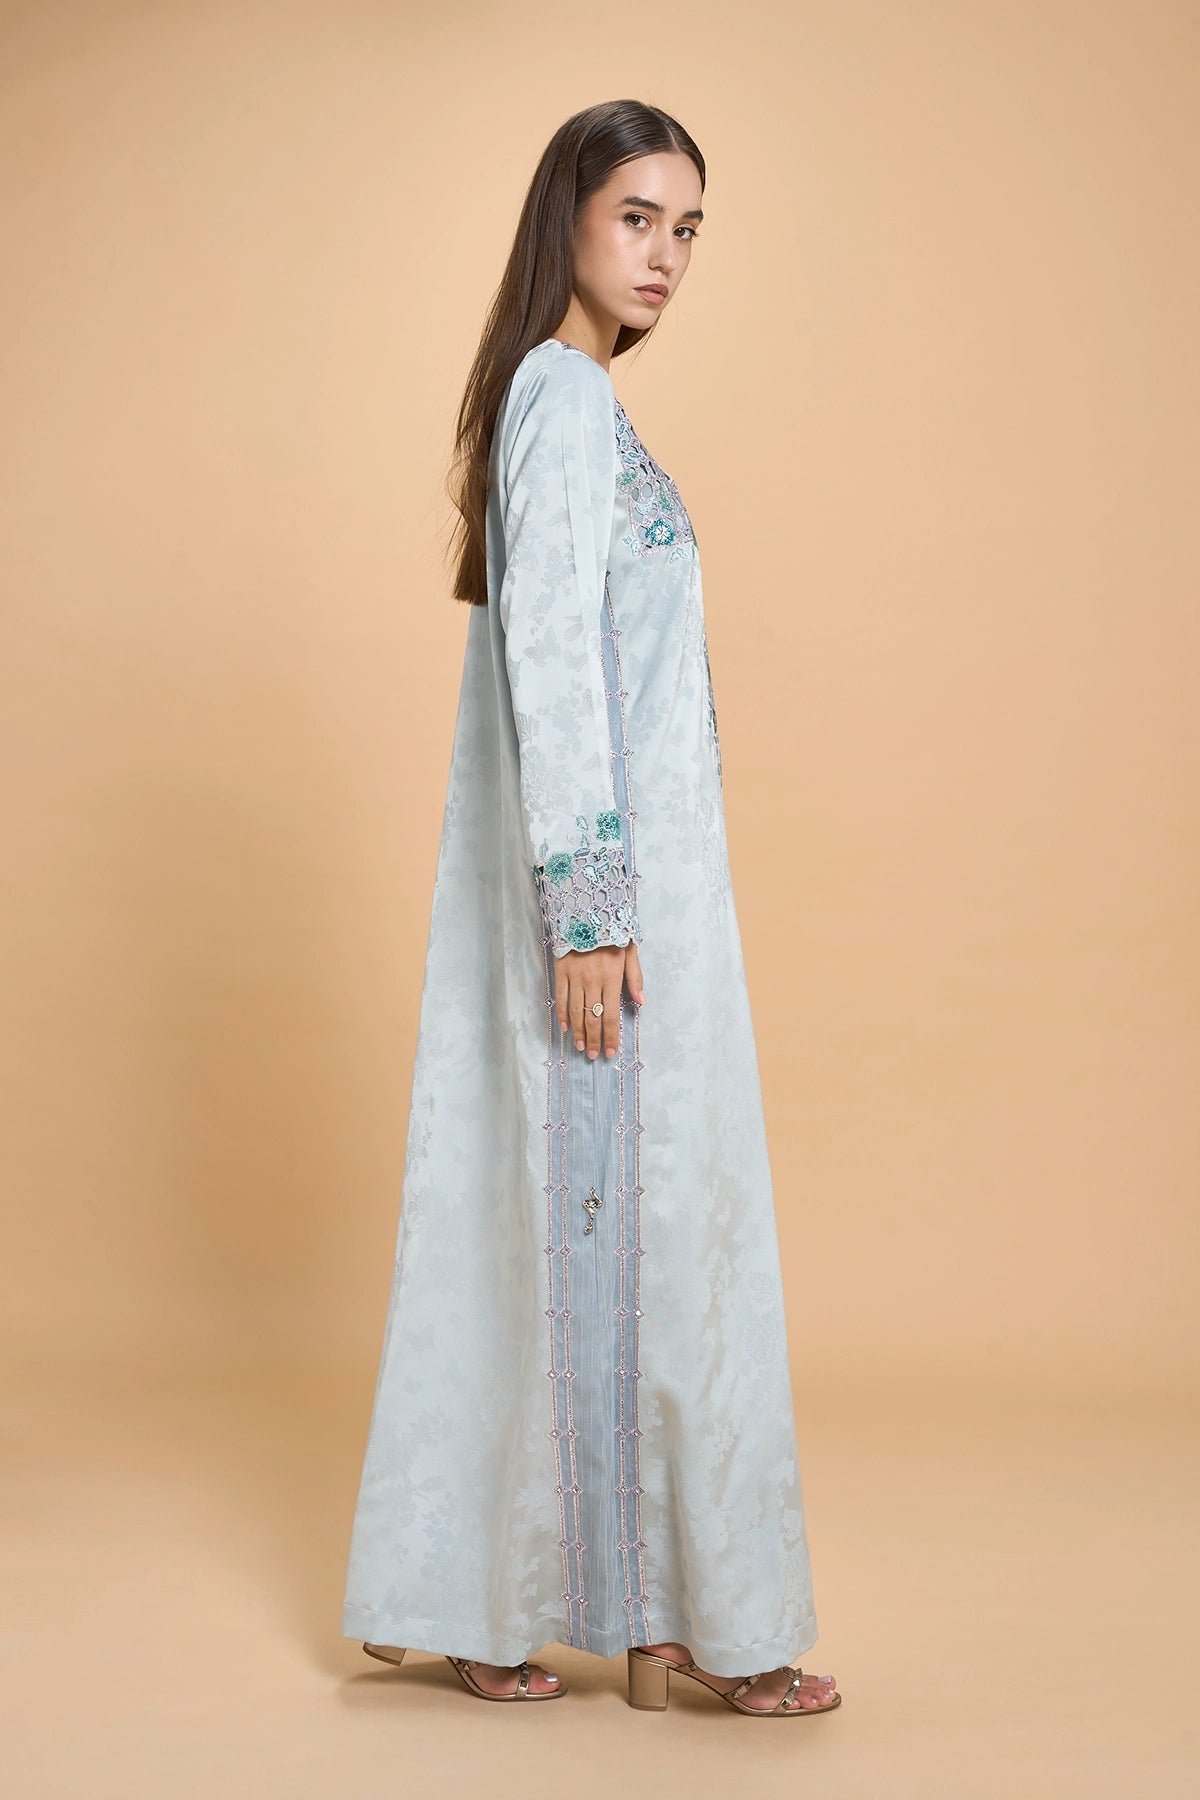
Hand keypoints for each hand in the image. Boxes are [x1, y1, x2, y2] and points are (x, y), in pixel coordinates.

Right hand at [556, 942, 644, 1059]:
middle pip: (593, 1018)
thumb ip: (635, 978)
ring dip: (578, 1032)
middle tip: (593, 1055)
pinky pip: (560, 998)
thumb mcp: (630, 951)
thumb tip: (641, 1002)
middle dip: (594, 1039)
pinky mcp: (561, 971)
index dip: (610, 1037)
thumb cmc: (611, 932)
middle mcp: (593, 982)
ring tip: (580, 1047)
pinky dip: (562, 1014)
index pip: (611, 1016)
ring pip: (576, 1011)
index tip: (610, 1052)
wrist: (586, 912)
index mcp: (612, 978)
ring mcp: (575, 978)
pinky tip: (565, 1027)